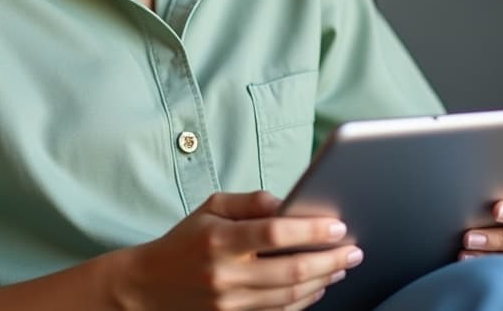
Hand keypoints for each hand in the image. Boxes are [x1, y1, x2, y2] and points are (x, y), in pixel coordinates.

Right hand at [109, 190, 363, 309]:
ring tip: (342, 265)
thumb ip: (252, 202)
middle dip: (330, 259)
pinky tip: (319, 286)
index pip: (275, 234)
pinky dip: (305, 301)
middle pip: (291, 271)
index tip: (338, 226)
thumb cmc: (184, 241)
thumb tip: (289, 204)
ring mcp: (230, 304)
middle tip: (354, 249)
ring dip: (323, 280)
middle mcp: (226, 275)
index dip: (311, 230)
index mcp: (220, 240)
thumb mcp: (211, 208)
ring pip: (290, 296)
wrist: (147, 288)